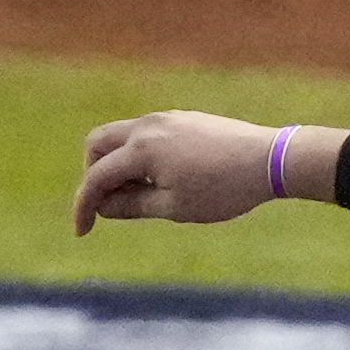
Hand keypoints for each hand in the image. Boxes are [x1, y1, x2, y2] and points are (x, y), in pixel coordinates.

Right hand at [73, 112, 318, 233]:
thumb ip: (133, 205)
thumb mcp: (175, 207)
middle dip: (93, 173)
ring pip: (121, 135)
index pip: (97, 178)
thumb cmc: (224, 189)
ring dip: (116, 162)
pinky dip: (138, 154)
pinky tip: (160, 177)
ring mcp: (164, 118)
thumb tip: (103, 206)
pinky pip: (145, 133)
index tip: (82, 231)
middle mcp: (146, 126)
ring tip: (138, 194)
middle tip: (108, 204)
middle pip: (97, 144)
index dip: (84, 206)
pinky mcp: (182, 119)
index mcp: (141, 149)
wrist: (268, 160)